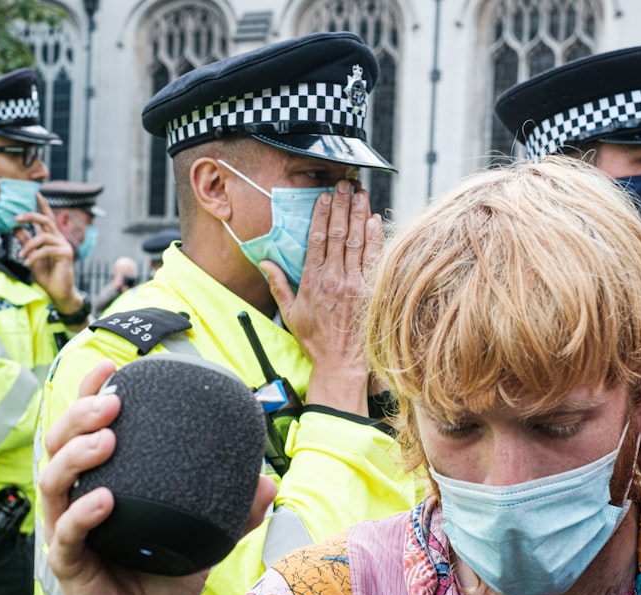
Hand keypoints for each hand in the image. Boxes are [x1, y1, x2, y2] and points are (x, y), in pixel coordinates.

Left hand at [14, 194, 80, 310]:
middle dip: (30, 216)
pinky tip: (27, 263)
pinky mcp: (65, 254)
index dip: (42, 205)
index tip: (36, 193)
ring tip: (21, 256)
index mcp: (52, 238)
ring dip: (28, 246)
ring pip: (43, 236)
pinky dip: (33, 256)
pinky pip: (46, 250)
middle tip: (16, 217)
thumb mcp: (31, 257)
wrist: (58, 293)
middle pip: (46, 220)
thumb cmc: (47, 276)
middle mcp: (59, 239)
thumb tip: (16, 229)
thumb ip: (26, 242)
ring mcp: (63, 246)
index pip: (47, 217)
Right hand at [39, 362, 275, 594]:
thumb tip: (266, 479)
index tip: (115, 366)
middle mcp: (74, 497)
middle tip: (113, 400)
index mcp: (99, 479)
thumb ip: (233, 511)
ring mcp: (66, 529)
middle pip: (58, 441)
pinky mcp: (67, 563)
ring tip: (107, 437)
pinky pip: (67, 533)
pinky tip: (104, 500)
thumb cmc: (162, 578)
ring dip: (77, 453)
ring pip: (52, 480)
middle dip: (79, 412)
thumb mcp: (203, 539)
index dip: (90, 392)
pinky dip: (82, 513)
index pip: (85, 427)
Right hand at [265, 180, 382, 413]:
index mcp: (313, 281)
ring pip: (357, 241)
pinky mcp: (370, 291)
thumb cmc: (316, 340)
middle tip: (345, 184)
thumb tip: (265, 262)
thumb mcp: (289, 313)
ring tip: (360, 193)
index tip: (324, 197)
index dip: (321, 214)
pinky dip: (375, 238)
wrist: (341, 363)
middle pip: (338, 233)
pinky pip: (374, 258)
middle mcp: (334, 278)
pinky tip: (375, 221)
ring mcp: (354, 284)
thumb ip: (278, 284)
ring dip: (359, 214)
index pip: (317, 239)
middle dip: (342, 205)